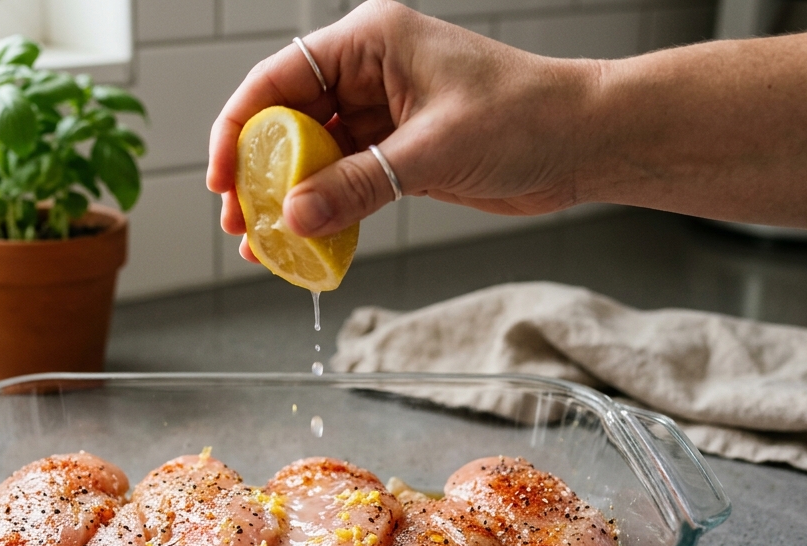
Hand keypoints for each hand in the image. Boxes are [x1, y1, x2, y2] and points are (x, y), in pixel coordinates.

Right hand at [206, 0, 598, 261]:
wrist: (586, 141)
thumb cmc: (529, 115)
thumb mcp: (435, 151)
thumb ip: (360, 184)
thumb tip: (295, 218)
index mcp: (370, 42)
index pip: (279, 79)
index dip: (239, 127)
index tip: (221, 176)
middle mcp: (367, 73)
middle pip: (286, 121)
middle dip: (257, 173)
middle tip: (240, 221)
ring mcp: (381, 115)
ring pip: (311, 158)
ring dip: (287, 200)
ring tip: (263, 243)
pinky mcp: (396, 153)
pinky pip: (342, 182)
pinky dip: (322, 211)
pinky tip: (304, 241)